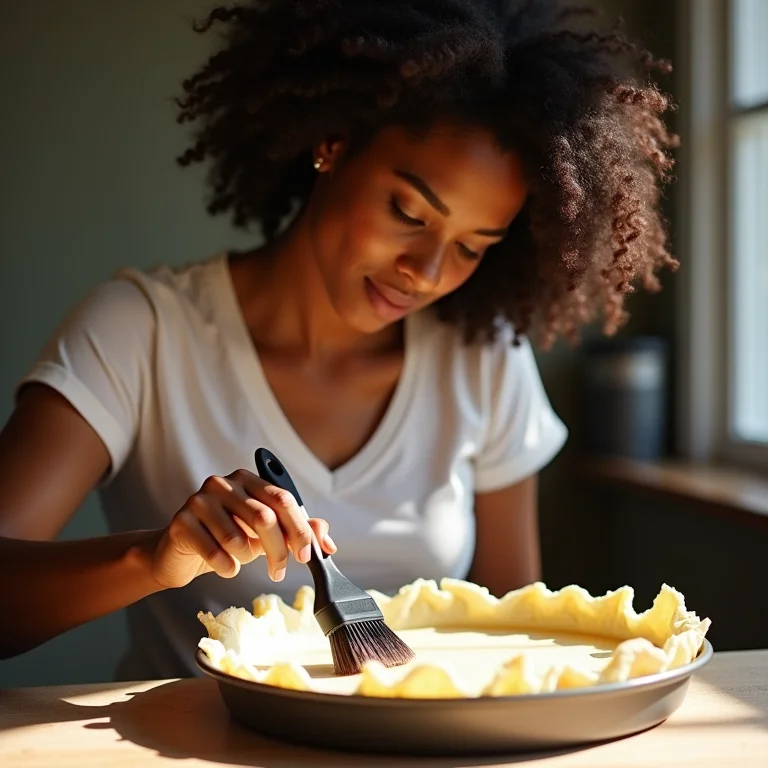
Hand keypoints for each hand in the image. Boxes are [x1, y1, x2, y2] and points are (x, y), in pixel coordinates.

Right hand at [149, 469, 335, 588]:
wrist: (182, 553)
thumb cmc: (228, 539)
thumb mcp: (266, 534)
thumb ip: (297, 531)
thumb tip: (327, 542)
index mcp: (248, 479)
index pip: (283, 499)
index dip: (299, 529)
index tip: (307, 555)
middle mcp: (223, 483)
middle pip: (264, 517)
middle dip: (278, 550)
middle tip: (279, 571)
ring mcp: (199, 500)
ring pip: (237, 537)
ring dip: (245, 558)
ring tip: (240, 560)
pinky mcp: (181, 521)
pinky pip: (213, 551)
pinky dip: (226, 566)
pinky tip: (225, 567)